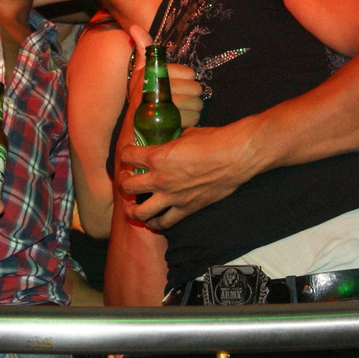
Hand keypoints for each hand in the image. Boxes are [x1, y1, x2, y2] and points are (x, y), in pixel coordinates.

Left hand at [117, 125, 248, 230]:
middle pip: (127, 185)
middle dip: (123, 181)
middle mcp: (160, 179)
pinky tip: (154, 220)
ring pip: (140, 211)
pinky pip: (165, 223)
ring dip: (132, 209)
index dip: (125, 154)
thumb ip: (172, 140)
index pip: (127, 156)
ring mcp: (172, 197)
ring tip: (131, 206)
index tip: (128, 155)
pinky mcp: (186, 208)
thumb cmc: (213, 141)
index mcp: (156, 156)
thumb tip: (170, 139)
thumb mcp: (185, 134)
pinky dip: (157, 223)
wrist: (234, 157)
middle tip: (126, 179)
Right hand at [125, 25, 201, 127]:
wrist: (132, 133)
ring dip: (194, 109)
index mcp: (151, 74)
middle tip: (186, 99)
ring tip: (187, 111)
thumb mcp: (140, 73)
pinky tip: (184, 121)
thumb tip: (135, 26)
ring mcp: (161, 107)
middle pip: (194, 88)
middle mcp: (154, 88)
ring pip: (195, 103)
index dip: (187, 79)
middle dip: (193, 96)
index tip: (179, 85)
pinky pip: (192, 118)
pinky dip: (192, 120)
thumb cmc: (139, 100)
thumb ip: (143, 49)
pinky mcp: (168, 123)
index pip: (188, 72)